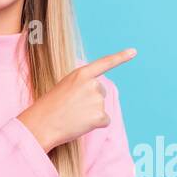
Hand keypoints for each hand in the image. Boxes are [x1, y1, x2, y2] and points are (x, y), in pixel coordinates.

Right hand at [17, 47, 137, 150]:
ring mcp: (97, 100)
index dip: (121, 57)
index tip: (134, 51)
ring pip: (102, 108)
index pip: (105, 63)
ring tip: (73, 116)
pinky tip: (80, 124)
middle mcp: (92, 84)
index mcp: (81, 74)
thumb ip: (82, 85)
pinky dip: (95, 125)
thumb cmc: (50, 107)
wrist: (41, 124)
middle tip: (72, 108)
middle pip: (101, 93)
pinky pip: (104, 121)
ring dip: (91, 114)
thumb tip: (97, 97)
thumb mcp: (65, 87)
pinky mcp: (100, 116)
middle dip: (90, 101)